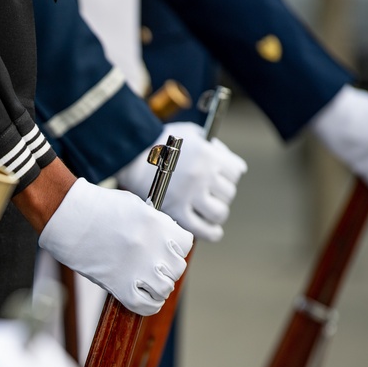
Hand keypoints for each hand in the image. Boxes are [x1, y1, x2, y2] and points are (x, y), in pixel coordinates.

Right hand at [38, 177, 192, 315]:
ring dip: (158, 287)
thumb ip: (154, 223)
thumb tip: (165, 240)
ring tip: (145, 282)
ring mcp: (137, 267)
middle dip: (167, 268)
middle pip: (177, 268)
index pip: (185, 244)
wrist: (68, 216)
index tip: (165, 249)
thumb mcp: (134, 206)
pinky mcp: (119, 285)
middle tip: (152, 266)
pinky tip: (140, 296)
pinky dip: (147, 304)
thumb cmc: (96, 207)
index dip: (175, 248)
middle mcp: (152, 246)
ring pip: (164, 288)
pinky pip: (146, 305)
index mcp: (157, 224)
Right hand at [115, 122, 247, 242]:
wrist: (131, 156)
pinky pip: (203, 229)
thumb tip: (231, 164)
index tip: (220, 177)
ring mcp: (190, 196)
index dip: (229, 174)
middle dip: (221, 193)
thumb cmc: (160, 143)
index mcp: (209, 156)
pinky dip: (212, 232)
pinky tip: (213, 232)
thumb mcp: (190, 134)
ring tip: (209, 210)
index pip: (236, 171)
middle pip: (228, 193)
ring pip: (219, 212)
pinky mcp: (177, 212)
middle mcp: (203, 176)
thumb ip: (213, 146)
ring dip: (217, 212)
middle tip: (209, 193)